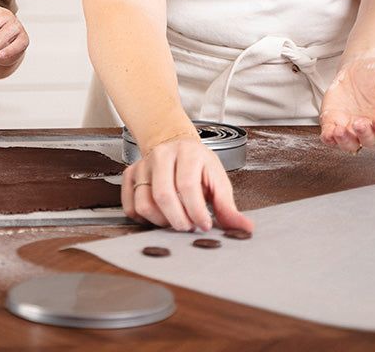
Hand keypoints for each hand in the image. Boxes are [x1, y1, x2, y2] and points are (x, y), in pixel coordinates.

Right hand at [121, 135, 252, 233]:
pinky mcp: (130, 174)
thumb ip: (228, 206)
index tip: (204, 224)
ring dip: (161, 221)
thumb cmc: (198, 164)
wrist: (175, 144)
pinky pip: (130, 206)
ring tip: (175, 219)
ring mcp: (143, 164)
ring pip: (144, 203)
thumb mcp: (218, 179)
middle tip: (189, 226)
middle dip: (178, 220)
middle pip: (163, 195)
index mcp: (188, 153)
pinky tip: (159, 215)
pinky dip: (144, 218)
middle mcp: (162, 155)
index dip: (196, 211)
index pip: (187, 186)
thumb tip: (244, 228)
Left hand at [319, 54, 374, 152]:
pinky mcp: (335, 123)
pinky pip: (331, 137)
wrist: (359, 66)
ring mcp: (352, 127)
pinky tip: (329, 131)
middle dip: (364, 134)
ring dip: (344, 141)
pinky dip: (329, 138)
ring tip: (339, 130)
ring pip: (350, 144)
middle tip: (359, 122)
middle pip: (370, 140)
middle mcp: (371, 128)